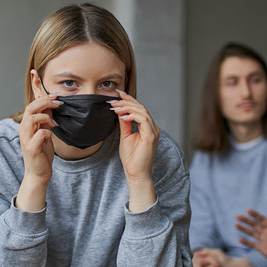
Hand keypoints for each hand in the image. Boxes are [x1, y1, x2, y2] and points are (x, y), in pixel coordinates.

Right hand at [18, 90, 59, 183]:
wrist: (38, 173)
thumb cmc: (41, 154)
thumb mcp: (45, 133)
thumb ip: (45, 121)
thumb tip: (50, 106)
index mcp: (26, 125)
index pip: (31, 105)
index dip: (43, 99)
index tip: (56, 97)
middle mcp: (23, 130)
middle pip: (30, 108)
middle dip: (45, 102)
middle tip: (58, 103)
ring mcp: (26, 139)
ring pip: (31, 118)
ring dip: (45, 117)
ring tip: (53, 123)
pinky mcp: (32, 148)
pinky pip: (40, 134)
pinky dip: (47, 133)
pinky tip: (50, 138)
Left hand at [110, 90, 158, 211]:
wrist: (135, 173)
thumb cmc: (131, 158)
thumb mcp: (125, 136)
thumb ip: (125, 123)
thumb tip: (120, 112)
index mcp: (147, 127)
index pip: (139, 109)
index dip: (129, 100)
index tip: (117, 94)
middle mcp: (152, 128)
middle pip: (141, 108)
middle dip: (127, 101)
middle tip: (113, 99)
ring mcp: (153, 132)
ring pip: (142, 111)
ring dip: (127, 107)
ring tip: (115, 107)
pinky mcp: (151, 136)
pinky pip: (143, 120)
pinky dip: (132, 116)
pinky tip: (122, 116)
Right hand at [236, 209, 266, 266]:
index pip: (263, 220)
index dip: (255, 215)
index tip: (248, 211)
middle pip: (255, 225)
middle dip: (246, 221)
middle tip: (238, 216)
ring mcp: (265, 241)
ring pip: (252, 234)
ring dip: (244, 229)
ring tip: (236, 224)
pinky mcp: (263, 249)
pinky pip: (253, 245)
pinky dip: (246, 242)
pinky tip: (240, 239)